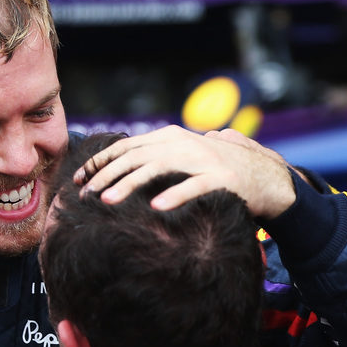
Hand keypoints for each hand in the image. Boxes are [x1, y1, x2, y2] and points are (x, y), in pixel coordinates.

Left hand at [73, 125, 295, 218]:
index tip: (78, 179)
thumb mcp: (183, 160)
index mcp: (170, 137)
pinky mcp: (223, 178)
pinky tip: (156, 208)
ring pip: (157, 168)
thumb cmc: (217, 172)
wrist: (267, 178)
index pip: (126, 146)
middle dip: (104, 175)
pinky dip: (174, 195)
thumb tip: (119, 166)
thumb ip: (156, 159)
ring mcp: (203, 159)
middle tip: (84, 195)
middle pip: (134, 157)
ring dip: (128, 184)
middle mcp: (183, 143)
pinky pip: (193, 186)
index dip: (99, 161)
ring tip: (107, 201)